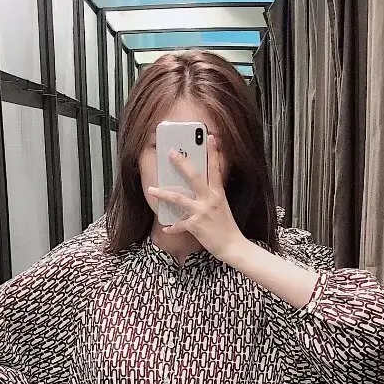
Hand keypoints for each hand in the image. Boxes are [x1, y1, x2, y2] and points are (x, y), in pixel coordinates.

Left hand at [147, 135, 244, 261]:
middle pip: (194, 177)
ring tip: (151, 189)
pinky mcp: (196, 226)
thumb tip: (199, 187)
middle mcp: (210, 200)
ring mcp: (202, 212)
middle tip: (170, 153)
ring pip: (179, 199)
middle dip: (181, 164)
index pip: (216, 168)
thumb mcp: (222, 206)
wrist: (232, 245)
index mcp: (218, 193)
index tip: (209, 137)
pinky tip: (165, 228)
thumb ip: (211, 195)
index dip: (213, 152)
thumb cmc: (226, 226)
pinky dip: (171, 227)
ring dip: (163, 194)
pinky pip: (179, 224)